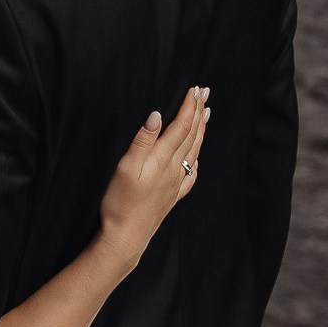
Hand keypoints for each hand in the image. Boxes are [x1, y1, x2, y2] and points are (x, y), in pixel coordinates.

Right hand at [98, 86, 209, 272]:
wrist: (126, 237)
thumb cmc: (121, 203)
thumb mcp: (126, 167)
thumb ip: (142, 140)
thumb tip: (157, 115)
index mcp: (163, 159)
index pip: (181, 126)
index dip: (189, 106)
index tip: (195, 89)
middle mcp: (174, 169)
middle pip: (191, 135)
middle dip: (199, 112)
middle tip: (205, 93)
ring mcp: (176, 183)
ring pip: (194, 150)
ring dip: (201, 129)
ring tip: (206, 114)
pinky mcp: (172, 195)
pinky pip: (191, 172)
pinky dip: (197, 157)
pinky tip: (196, 156)